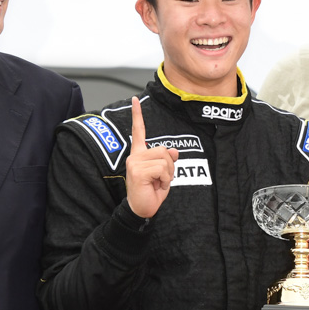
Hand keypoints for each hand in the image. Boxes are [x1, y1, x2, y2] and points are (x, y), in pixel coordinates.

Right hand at [124, 96, 177, 218]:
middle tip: (160, 179)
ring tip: (157, 183)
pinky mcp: (138, 171)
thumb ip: (167, 160)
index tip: (135, 99)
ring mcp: (135, 163)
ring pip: (165, 159)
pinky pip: (162, 169)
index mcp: (139, 154)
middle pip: (164, 150)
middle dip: (169, 166)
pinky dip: (165, 179)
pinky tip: (155, 186)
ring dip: (168, 174)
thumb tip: (174, 151)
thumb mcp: (164, 173)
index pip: (138, 131)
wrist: (142, 210)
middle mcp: (135, 156)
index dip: (137, 115)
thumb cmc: (151, 192)